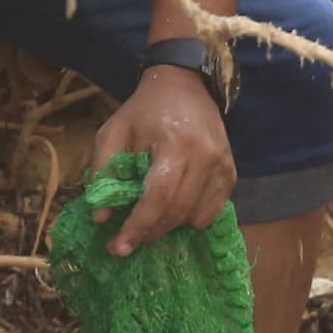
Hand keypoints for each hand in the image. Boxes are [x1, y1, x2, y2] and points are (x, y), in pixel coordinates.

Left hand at [95, 65, 234, 255]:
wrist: (184, 85)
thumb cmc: (144, 110)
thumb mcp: (113, 131)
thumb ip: (104, 172)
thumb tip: (102, 218)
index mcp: (174, 142)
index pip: (158, 195)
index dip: (138, 225)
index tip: (119, 247)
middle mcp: (205, 155)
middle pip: (177, 211)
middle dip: (149, 233)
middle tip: (126, 243)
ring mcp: (222, 164)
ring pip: (196, 216)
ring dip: (169, 228)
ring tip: (148, 222)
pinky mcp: (230, 172)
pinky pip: (212, 212)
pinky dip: (190, 218)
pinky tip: (173, 209)